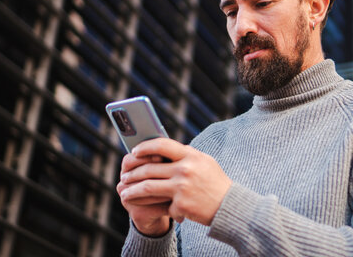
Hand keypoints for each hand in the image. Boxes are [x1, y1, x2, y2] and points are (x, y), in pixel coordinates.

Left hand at [118, 138, 232, 226]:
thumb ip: (185, 155)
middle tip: (124, 176)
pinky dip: (151, 206)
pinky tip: (144, 207)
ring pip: (147, 187)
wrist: (228, 205)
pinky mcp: (180, 204)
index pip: (162, 145)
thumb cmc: (215, 182)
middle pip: (149, 168)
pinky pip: (159, 204)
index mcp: (191, 156)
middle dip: (132, 173)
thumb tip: (163, 148)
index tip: (135, 152)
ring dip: (132, 191)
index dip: (145, 147)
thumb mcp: (204, 162)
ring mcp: (182, 187)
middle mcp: (185, 169)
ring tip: (124, 193)